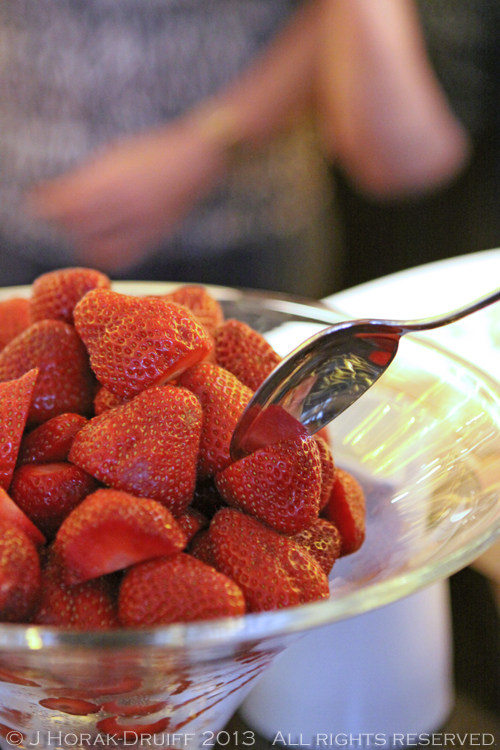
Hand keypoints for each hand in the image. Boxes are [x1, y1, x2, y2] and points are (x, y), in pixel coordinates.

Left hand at [26, 119, 229, 271]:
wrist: (197, 163)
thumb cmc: (152, 155)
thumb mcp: (114, 158)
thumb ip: (85, 181)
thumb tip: (52, 201)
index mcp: (115, 180)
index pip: (68, 204)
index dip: (48, 206)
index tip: (41, 203)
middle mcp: (128, 206)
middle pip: (80, 228)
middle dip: (65, 223)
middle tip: (60, 215)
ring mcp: (143, 225)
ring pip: (99, 248)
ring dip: (83, 242)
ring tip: (81, 232)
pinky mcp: (154, 238)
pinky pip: (121, 257)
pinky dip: (105, 253)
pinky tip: (102, 244)